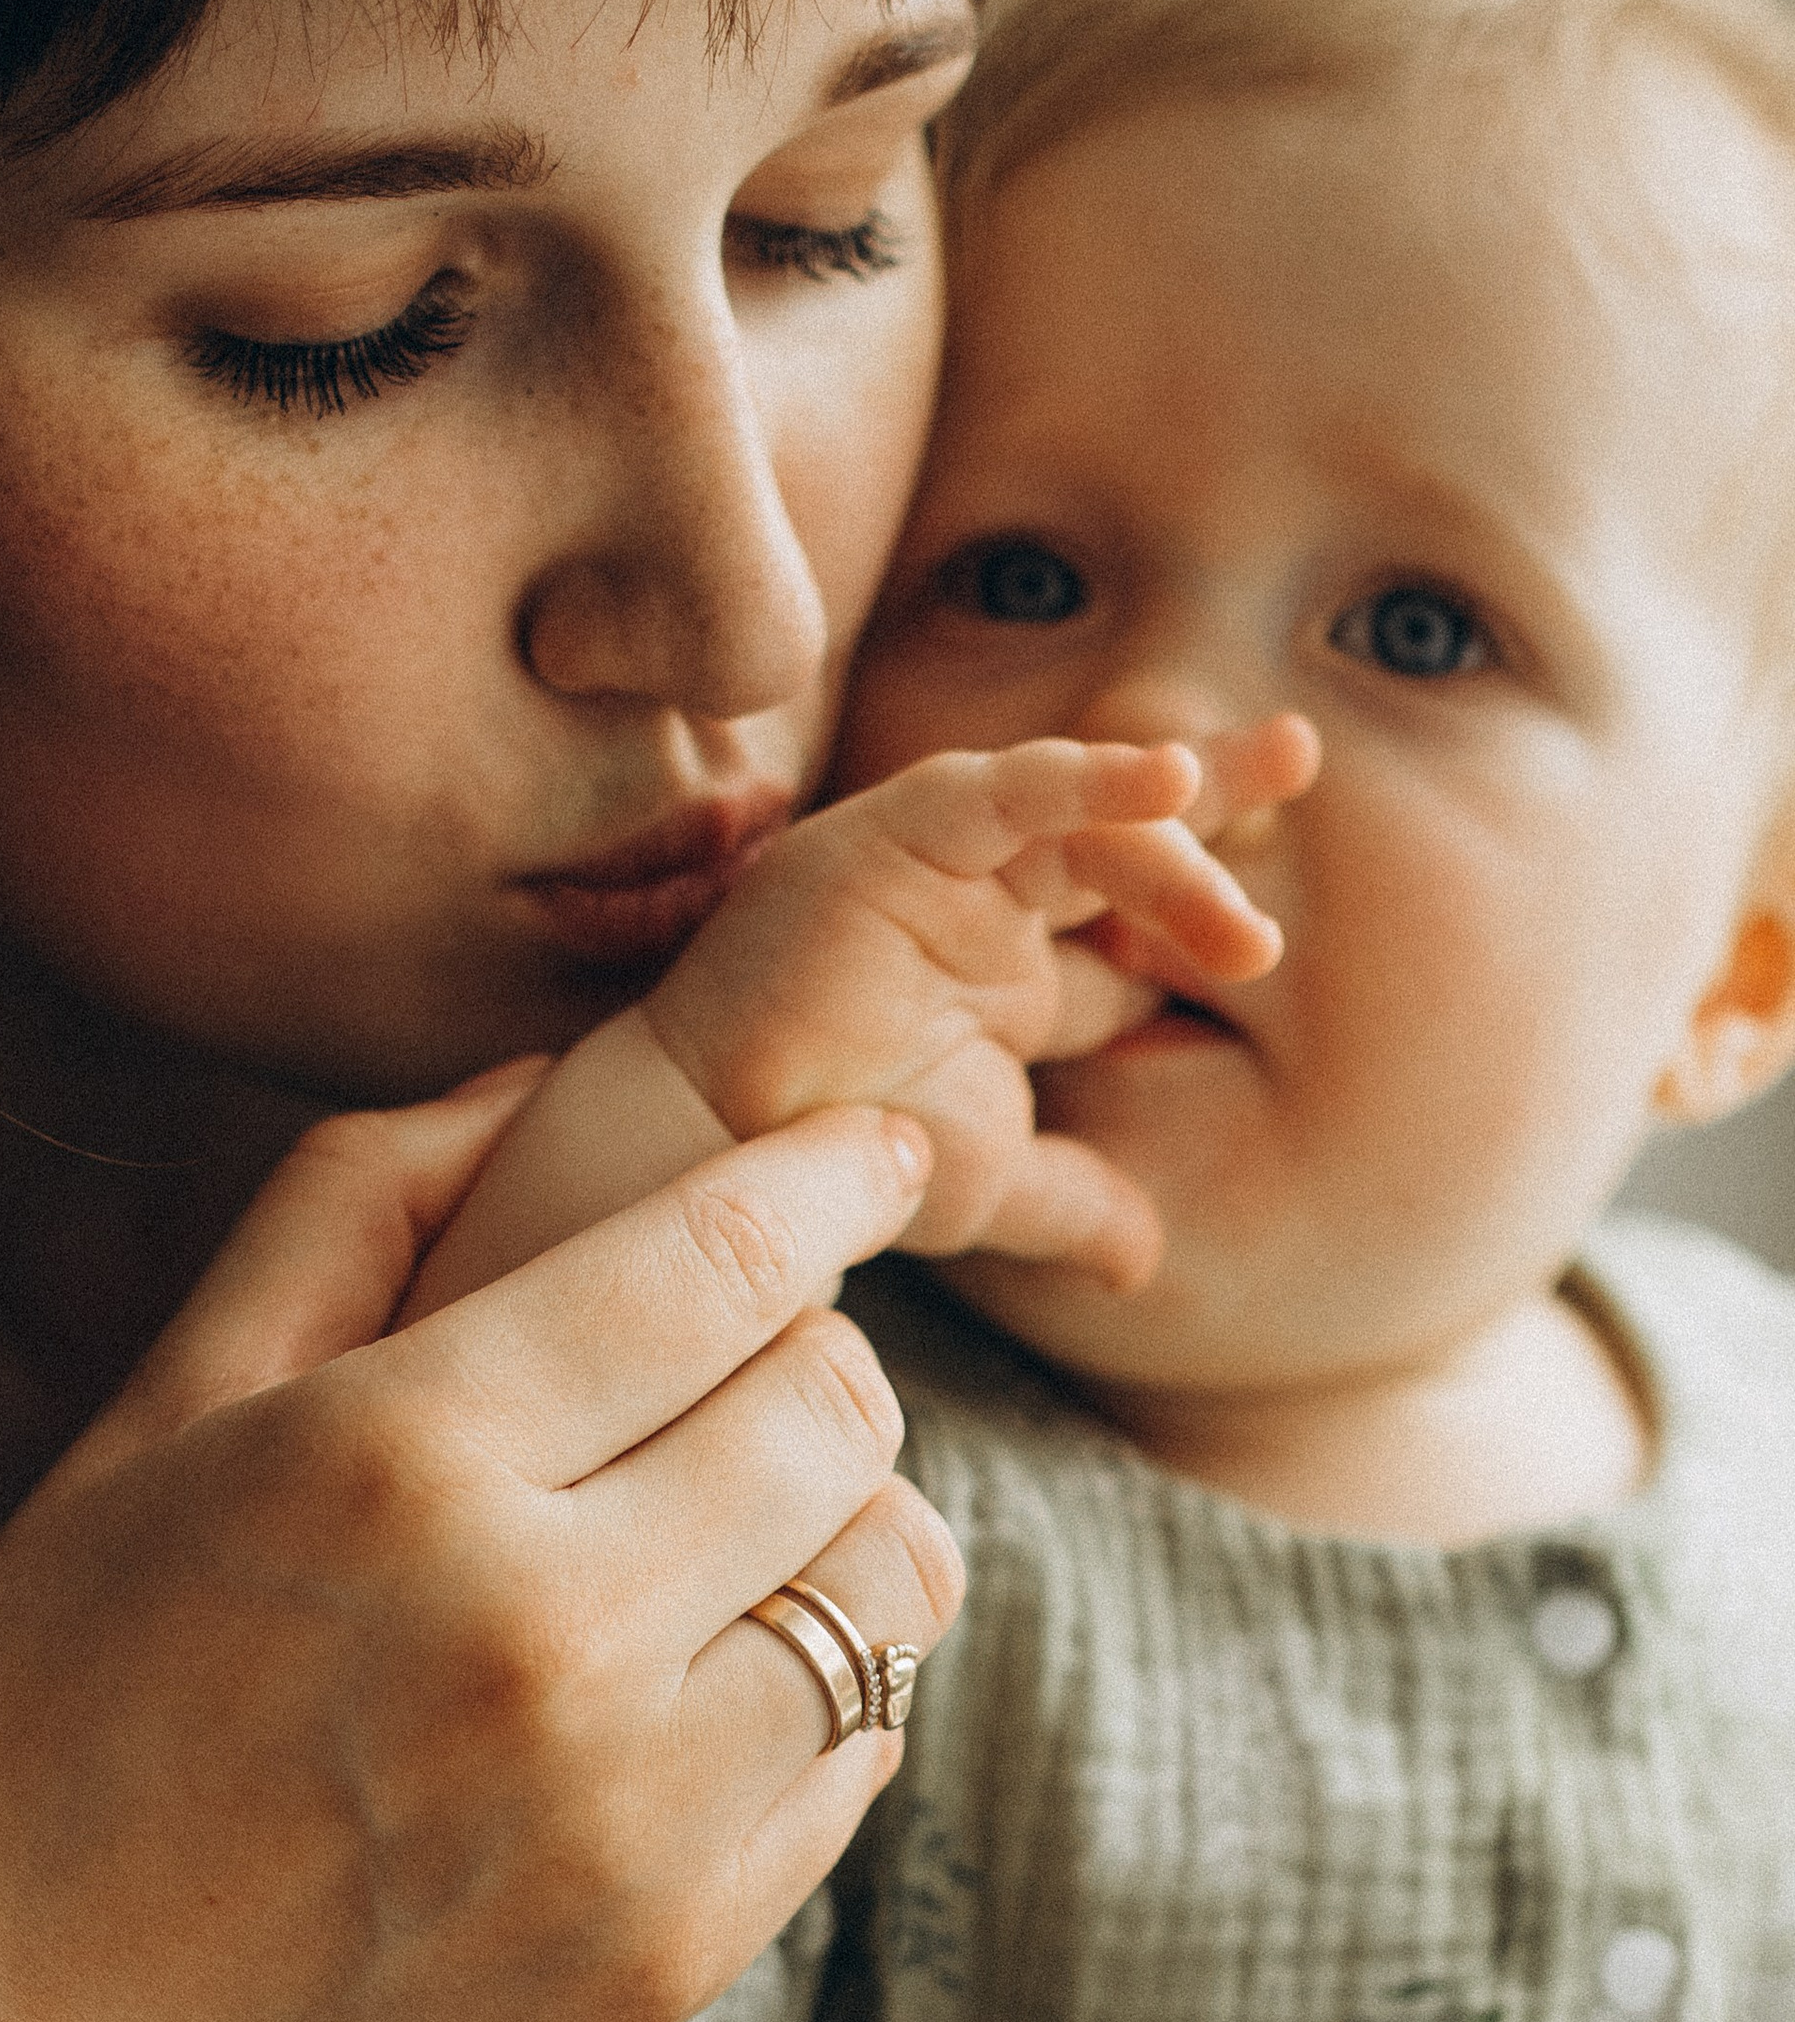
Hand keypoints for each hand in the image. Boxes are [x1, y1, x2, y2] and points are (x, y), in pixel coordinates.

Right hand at [0, 1068, 955, 2021]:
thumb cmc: (59, 1683)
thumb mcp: (162, 1404)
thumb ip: (350, 1205)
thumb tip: (543, 1074)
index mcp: (396, 1461)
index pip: (715, 1263)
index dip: (830, 1175)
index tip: (880, 1146)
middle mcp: (540, 1637)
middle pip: (836, 1410)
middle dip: (813, 1346)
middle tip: (735, 1357)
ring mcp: (626, 1820)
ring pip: (890, 1581)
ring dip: (835, 1515)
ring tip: (725, 1518)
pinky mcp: (675, 1954)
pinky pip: (863, 1751)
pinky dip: (814, 1683)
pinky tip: (686, 1678)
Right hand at [644, 731, 1308, 1289]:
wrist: (723, 1157)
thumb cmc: (832, 1163)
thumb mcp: (982, 1180)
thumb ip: (1072, 1203)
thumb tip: (1148, 1266)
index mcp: (1005, 968)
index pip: (1129, 916)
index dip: (1208, 903)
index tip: (1280, 917)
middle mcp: (976, 901)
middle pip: (1117, 831)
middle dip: (1214, 796)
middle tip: (1298, 755)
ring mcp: (932, 862)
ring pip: (1073, 813)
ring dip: (1170, 847)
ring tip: (1246, 933)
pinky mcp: (886, 838)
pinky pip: (999, 790)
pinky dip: (1083, 778)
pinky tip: (1171, 775)